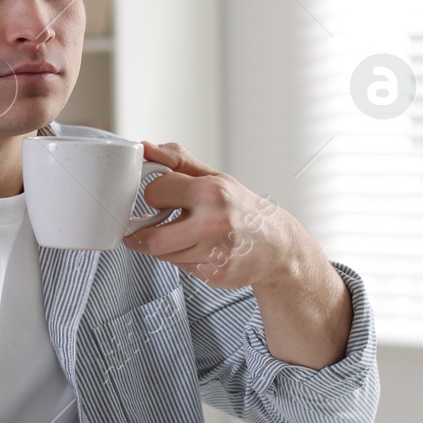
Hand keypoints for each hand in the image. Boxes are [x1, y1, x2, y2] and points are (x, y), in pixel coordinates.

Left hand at [123, 141, 301, 290]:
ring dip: (166, 246)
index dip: (155, 194)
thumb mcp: (215, 177)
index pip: (154, 192)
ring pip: (164, 255)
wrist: (278, 245)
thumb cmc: (243, 209)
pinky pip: (181, 267)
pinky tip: (201, 249)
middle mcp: (214, 223)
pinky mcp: (216, 274)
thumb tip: (146, 148)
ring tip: (186, 234)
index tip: (162, 197)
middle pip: (151, 239)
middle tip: (151, 226)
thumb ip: (178, 161)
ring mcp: (215, 252)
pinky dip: (183, 258)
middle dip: (144, 234)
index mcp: (211, 192)